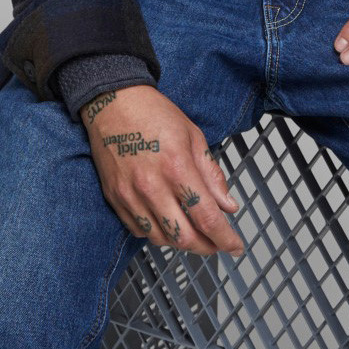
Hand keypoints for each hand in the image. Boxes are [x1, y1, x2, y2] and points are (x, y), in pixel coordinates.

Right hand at [82, 84, 245, 259]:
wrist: (112, 102)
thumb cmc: (153, 114)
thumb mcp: (194, 137)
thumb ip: (212, 175)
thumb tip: (228, 206)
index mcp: (177, 167)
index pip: (206, 217)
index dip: (225, 238)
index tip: (235, 246)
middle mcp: (152, 186)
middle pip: (184, 237)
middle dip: (206, 247)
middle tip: (217, 244)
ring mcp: (130, 195)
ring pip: (160, 238)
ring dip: (182, 243)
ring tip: (194, 234)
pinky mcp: (115, 198)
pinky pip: (138, 230)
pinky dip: (157, 233)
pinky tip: (167, 223)